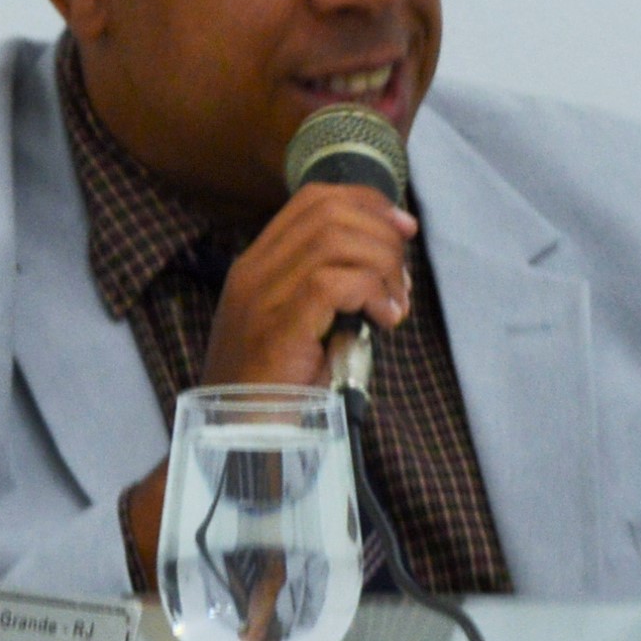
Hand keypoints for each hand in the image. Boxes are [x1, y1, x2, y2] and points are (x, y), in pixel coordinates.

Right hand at [120, 184, 416, 592]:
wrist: (237, 440)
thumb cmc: (276, 391)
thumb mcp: (301, 328)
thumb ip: (327, 292)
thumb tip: (387, 267)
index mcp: (255, 266)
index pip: (313, 200)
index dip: (366, 202)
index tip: (402, 227)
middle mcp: (253, 271)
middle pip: (329, 211)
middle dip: (382, 234)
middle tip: (403, 277)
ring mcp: (261, 296)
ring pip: (335, 239)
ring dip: (382, 264)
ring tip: (395, 303)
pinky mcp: (278, 325)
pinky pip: (335, 281)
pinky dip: (372, 291)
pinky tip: (384, 318)